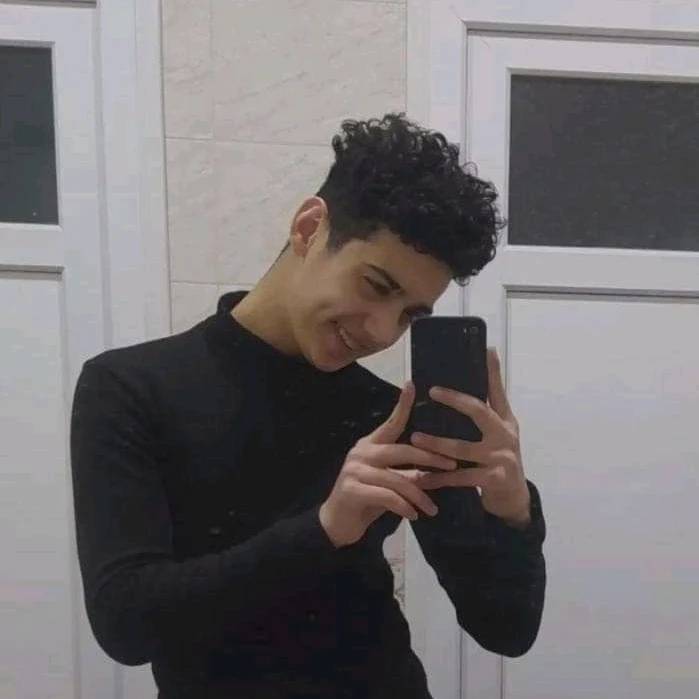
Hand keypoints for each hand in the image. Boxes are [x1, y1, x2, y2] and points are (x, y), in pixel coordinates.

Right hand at [319, 381, 458, 547]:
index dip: (401, 405)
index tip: (411, 385)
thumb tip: (436, 469)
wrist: (337, 523)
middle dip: (429, 458)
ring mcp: (354, 470)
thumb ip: (406, 473)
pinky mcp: (352, 490)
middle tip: (451, 465)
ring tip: (432, 509)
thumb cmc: (366, 500)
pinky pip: (387, 496)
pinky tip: (413, 516)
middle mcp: (361, 452)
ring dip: (418, 496)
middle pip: (401, 450)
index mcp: (370, 445)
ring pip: (397, 478)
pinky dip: (404, 507)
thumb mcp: (389, 484)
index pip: (390, 423)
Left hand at [408, 347, 530, 525]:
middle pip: (480, 412)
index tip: (486, 350)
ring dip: (437, 444)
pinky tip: (422, 477)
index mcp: (505, 421)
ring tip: (415, 438)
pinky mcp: (494, 479)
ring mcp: (501, 458)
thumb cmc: (500, 458)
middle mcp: (505, 435)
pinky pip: (461, 477)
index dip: (492, 371)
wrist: (514, 499)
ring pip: (463, 449)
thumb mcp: (499, 431)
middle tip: (433, 391)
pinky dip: (440, 478)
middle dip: (456, 400)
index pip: (497, 391)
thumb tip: (485, 364)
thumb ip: (489, 405)